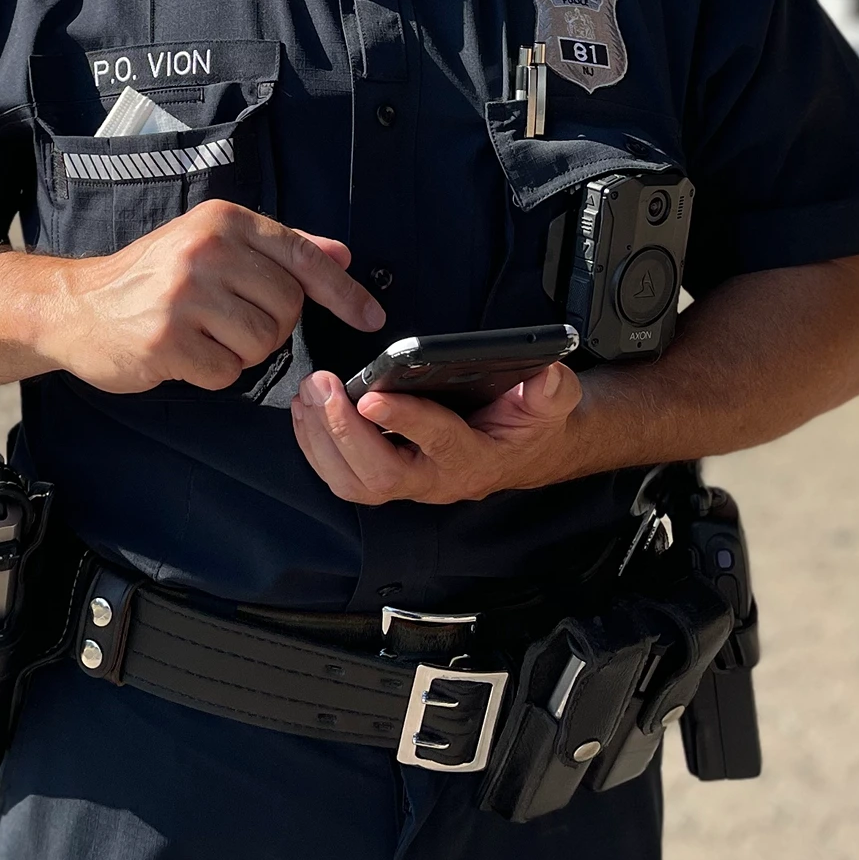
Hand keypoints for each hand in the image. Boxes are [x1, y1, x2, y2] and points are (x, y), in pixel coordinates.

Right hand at [46, 200, 384, 393]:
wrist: (75, 306)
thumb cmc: (149, 278)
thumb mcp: (210, 244)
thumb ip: (279, 249)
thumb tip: (341, 254)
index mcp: (222, 222)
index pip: (300, 256)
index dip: (342, 291)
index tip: (370, 315)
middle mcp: (205, 251)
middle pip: (286, 307)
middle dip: (269, 325)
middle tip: (228, 320)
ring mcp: (184, 296)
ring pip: (262, 342)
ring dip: (241, 352)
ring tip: (204, 335)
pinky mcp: (167, 340)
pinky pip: (226, 372)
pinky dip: (213, 373)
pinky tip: (184, 354)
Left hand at [291, 363, 587, 504]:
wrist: (523, 451)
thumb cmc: (530, 423)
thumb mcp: (552, 403)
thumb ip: (551, 391)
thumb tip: (545, 376)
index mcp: (476, 457)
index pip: (438, 440)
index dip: (404, 420)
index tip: (371, 396)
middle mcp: (437, 479)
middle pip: (381, 474)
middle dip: (344, 431)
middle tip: (321, 387)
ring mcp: (409, 483)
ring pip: (354, 482)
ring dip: (322, 440)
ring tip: (308, 394)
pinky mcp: (387, 478)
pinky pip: (343, 477)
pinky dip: (316, 447)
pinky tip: (306, 411)